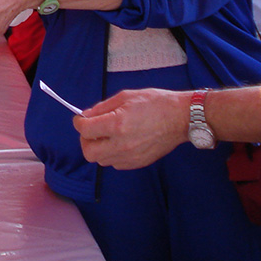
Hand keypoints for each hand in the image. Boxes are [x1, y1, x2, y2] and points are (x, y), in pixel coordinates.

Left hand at [74, 88, 189, 169]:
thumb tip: (86, 116)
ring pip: (101, 160)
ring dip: (99, 148)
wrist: (180, 117)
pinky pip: (115, 163)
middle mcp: (122, 144)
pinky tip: (119, 142)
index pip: (85, 130)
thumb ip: (102, 108)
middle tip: (91, 130)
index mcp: (117, 124)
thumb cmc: (155, 103)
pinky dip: (112, 154)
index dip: (79, 123)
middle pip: (89, 152)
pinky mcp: (138, 163)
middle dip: (85, 140)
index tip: (81, 119)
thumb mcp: (125, 96)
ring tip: (107, 135)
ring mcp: (131, 156)